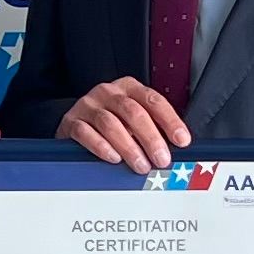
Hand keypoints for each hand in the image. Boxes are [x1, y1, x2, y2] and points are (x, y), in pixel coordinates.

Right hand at [59, 77, 189, 173]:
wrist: (75, 124)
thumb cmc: (112, 123)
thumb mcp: (133, 121)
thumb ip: (153, 129)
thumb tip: (175, 150)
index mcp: (129, 88)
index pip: (153, 101)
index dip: (170, 121)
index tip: (182, 140)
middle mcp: (109, 92)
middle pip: (133, 112)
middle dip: (151, 138)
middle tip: (161, 159)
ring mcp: (88, 105)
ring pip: (111, 123)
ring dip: (129, 147)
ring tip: (140, 165)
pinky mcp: (71, 121)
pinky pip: (86, 133)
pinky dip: (101, 147)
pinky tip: (114, 158)